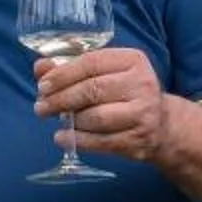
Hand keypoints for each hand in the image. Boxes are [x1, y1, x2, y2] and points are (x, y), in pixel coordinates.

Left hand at [35, 46, 169, 162]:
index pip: (91, 62)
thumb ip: (71, 68)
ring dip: (71, 120)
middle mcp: (142, 84)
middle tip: (40, 107)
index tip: (42, 85)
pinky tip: (62, 138)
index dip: (62, 74)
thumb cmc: (125, 93)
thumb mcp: (104, 74)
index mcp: (132, 60)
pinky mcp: (139, 139)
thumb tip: (40, 67)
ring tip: (56, 121)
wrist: (162, 125)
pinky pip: (102, 141)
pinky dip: (78, 140)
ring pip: (96, 117)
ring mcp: (143, 113)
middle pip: (92, 90)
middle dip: (60, 99)